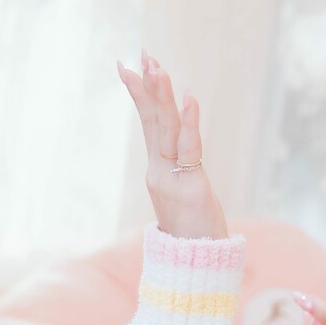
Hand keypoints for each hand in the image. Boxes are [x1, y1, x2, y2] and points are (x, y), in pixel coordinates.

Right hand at [116, 51, 229, 239]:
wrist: (195, 269)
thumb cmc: (194, 234)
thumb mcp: (183, 197)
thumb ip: (180, 174)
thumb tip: (180, 159)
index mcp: (157, 170)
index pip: (149, 124)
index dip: (140, 94)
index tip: (130, 66)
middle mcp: (159, 171)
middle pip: (153, 121)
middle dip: (147, 85)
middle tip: (141, 54)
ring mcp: (172, 179)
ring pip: (166, 131)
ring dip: (162, 97)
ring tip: (156, 67)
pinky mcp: (191, 188)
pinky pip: (190, 150)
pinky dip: (190, 123)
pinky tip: (189, 98)